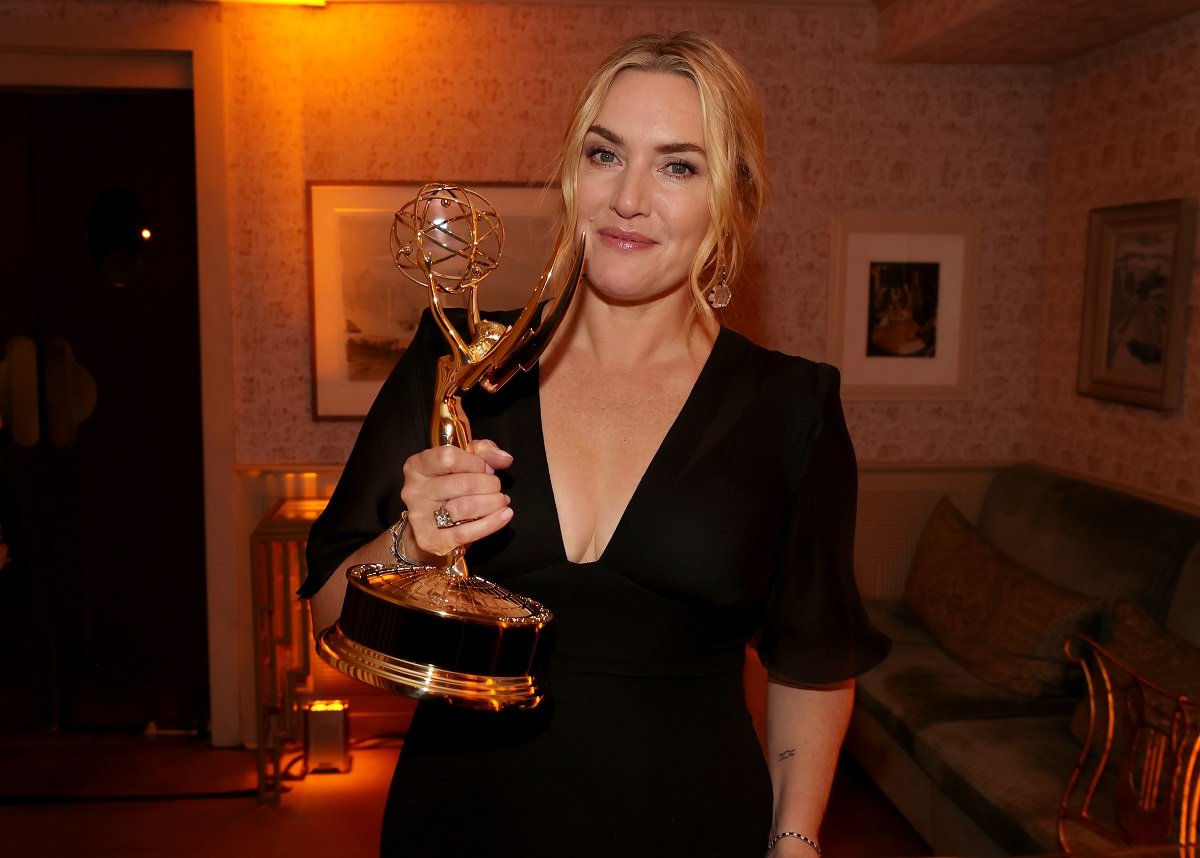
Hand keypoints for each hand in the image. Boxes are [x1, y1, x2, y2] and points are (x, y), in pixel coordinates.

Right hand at [399, 439, 513, 559]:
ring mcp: (419, 516)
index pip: (449, 457)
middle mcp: (414, 490)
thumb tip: (504, 458)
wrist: (430, 525)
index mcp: (418, 465)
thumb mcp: (463, 461)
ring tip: (501, 501)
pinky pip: (465, 533)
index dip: (475, 463)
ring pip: (466, 507)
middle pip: (463, 484)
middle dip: (490, 485)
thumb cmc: (448, 487)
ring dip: (493, 503)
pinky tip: (504, 516)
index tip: (486, 469)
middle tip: (497, 488)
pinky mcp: (429, 539)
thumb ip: (484, 452)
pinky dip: (491, 524)